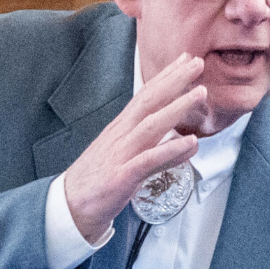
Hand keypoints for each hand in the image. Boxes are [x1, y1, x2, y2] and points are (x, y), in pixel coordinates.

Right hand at [63, 53, 211, 241]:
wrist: (69, 207)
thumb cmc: (99, 182)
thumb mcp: (132, 162)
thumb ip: (163, 153)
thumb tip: (189, 145)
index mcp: (121, 129)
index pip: (146, 96)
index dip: (166, 77)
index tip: (185, 60)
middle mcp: (121, 136)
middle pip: (149, 101)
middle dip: (174, 80)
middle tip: (196, 63)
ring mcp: (121, 154)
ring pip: (151, 125)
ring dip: (177, 107)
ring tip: (200, 93)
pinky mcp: (122, 176)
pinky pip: (149, 160)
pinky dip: (170, 150)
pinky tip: (190, 143)